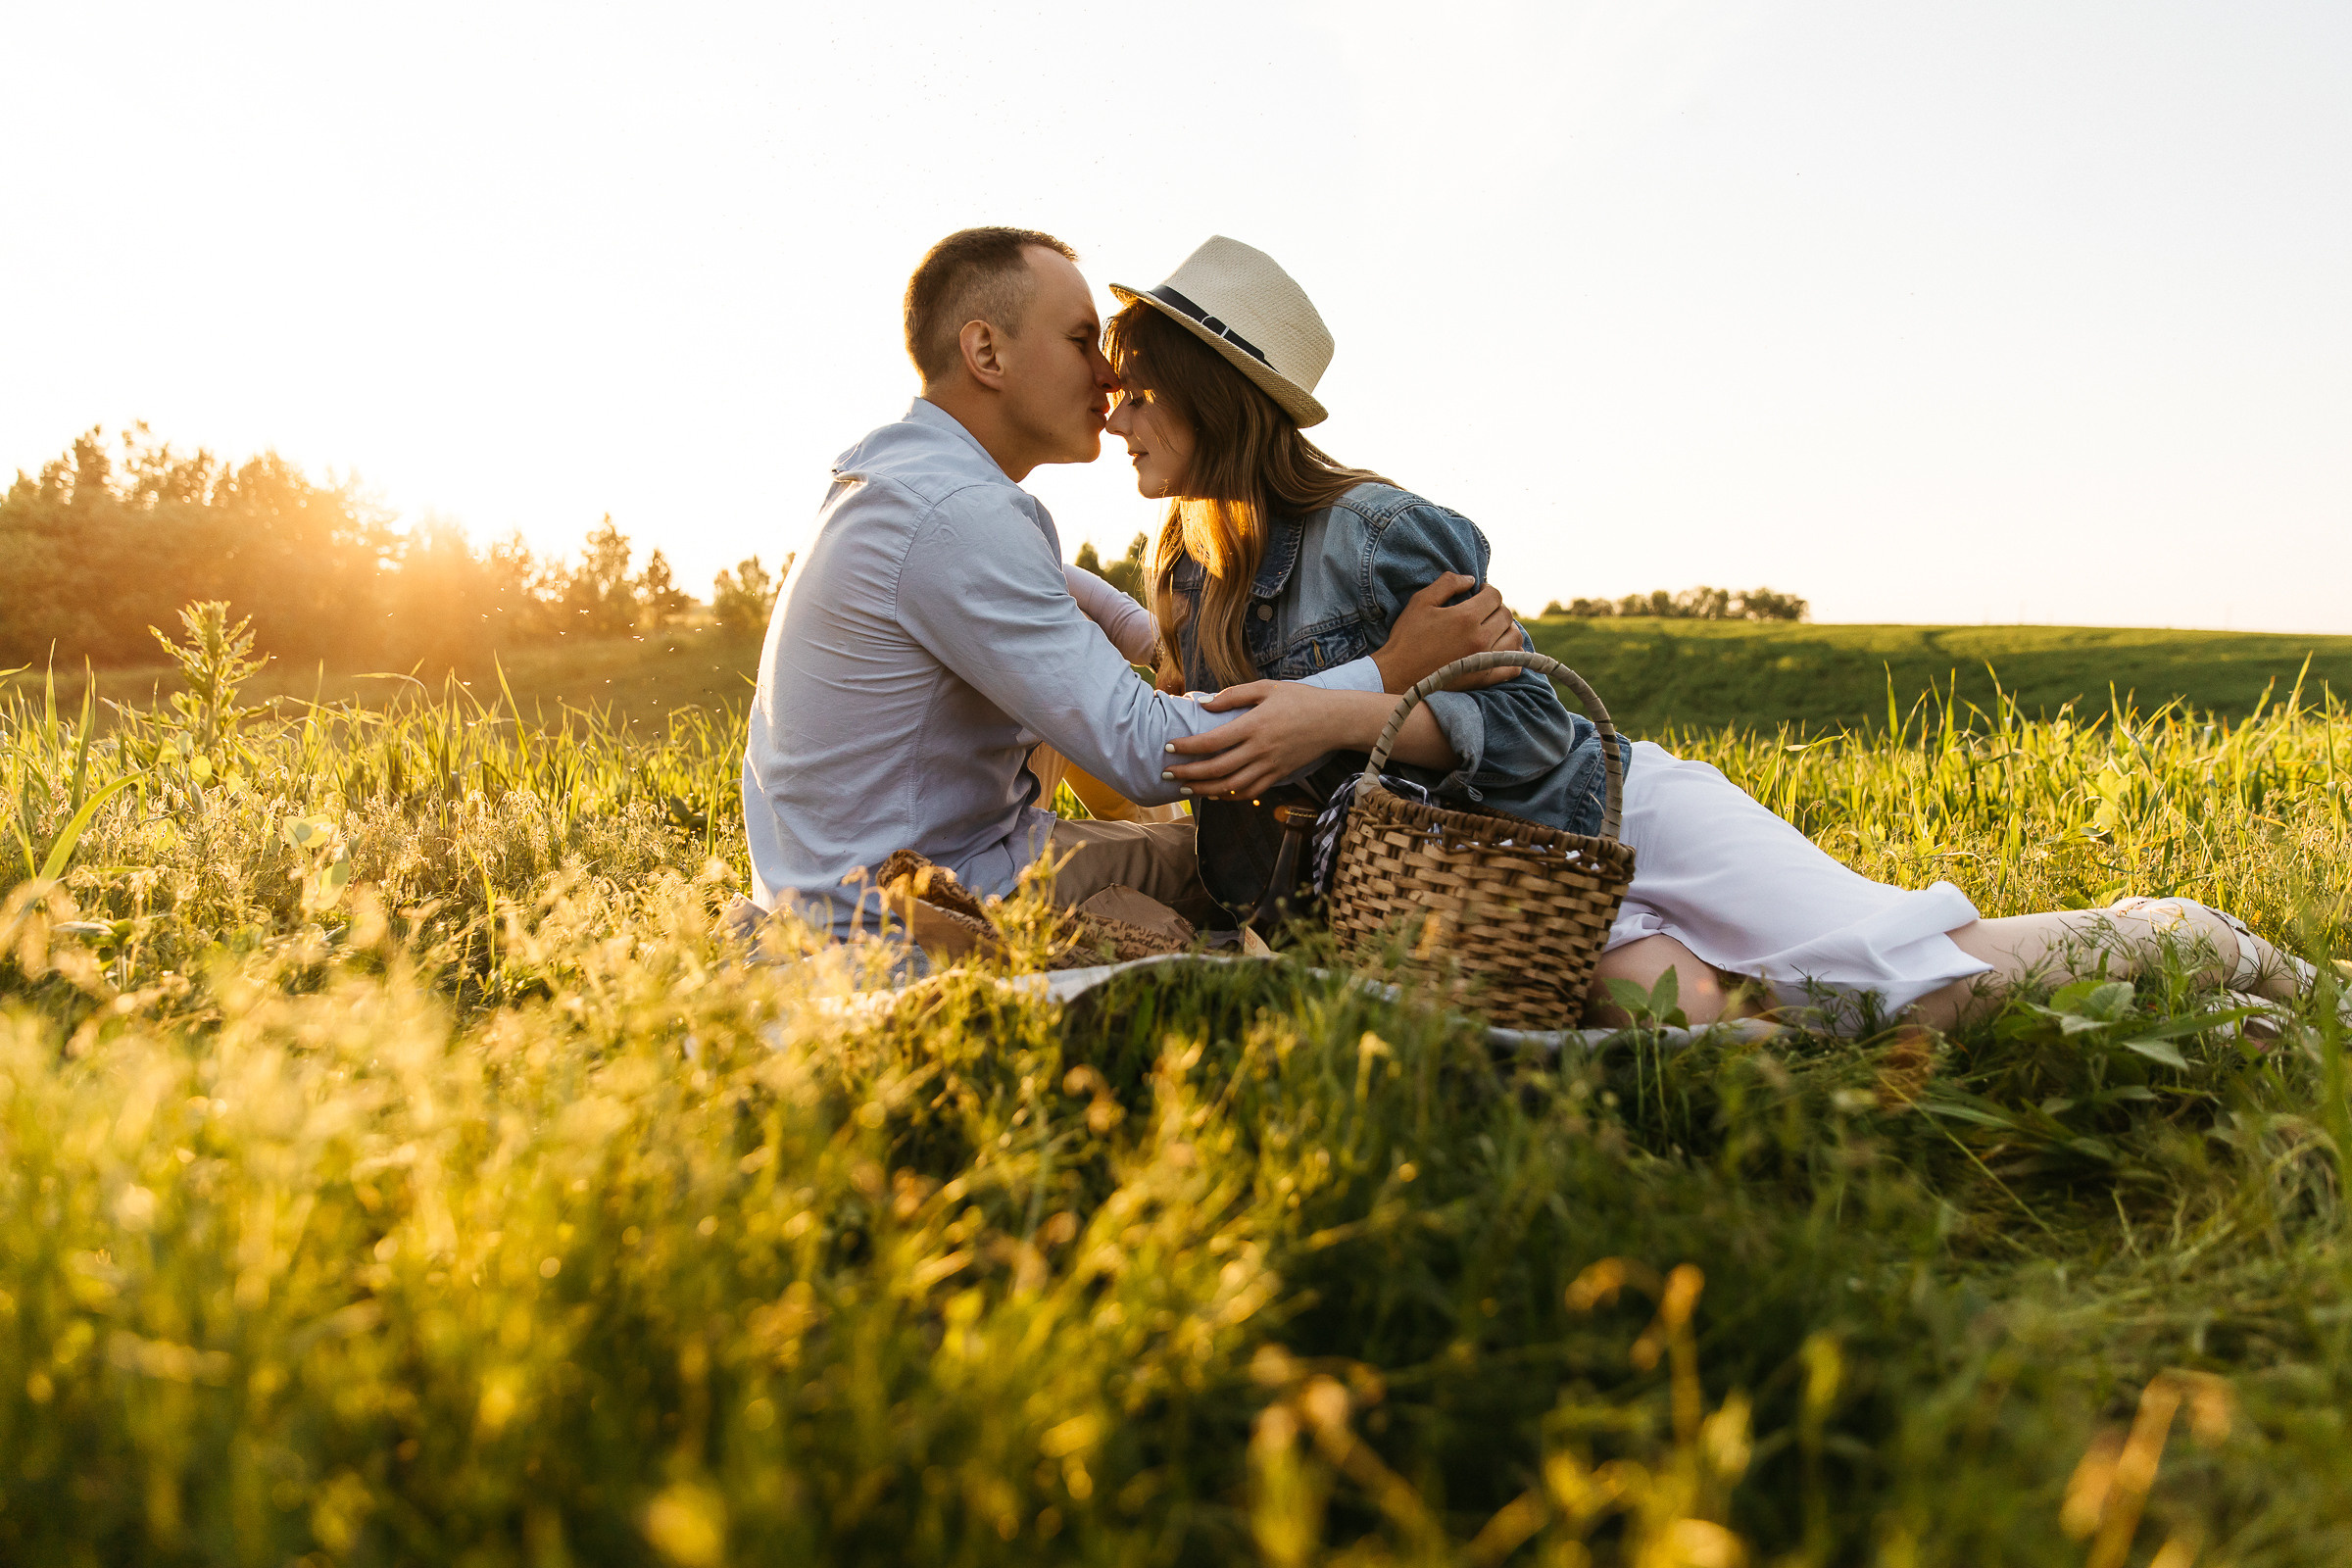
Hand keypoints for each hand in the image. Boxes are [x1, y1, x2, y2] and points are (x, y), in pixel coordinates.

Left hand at [1160, 681, 1351, 801]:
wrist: (1334, 720)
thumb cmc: (1299, 699)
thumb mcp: (1266, 688)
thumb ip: (1233, 695)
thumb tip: (1203, 703)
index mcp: (1254, 725)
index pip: (1212, 741)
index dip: (1188, 747)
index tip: (1169, 748)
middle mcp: (1260, 750)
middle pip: (1217, 769)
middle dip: (1188, 773)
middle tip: (1167, 774)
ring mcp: (1270, 766)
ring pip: (1231, 786)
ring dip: (1205, 790)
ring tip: (1185, 788)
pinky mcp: (1279, 775)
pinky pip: (1251, 792)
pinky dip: (1230, 796)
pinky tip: (1215, 794)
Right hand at [1372, 573, 1522, 692]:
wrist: (1398, 674)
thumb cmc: (1407, 636)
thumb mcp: (1421, 601)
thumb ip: (1447, 584)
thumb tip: (1471, 580)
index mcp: (1466, 617)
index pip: (1495, 596)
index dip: (1488, 590)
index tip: (1479, 593)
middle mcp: (1480, 638)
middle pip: (1506, 616)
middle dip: (1496, 608)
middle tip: (1482, 611)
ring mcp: (1484, 660)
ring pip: (1514, 638)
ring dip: (1507, 629)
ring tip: (1492, 628)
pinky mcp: (1483, 678)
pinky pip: (1512, 666)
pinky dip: (1512, 656)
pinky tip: (1499, 650)